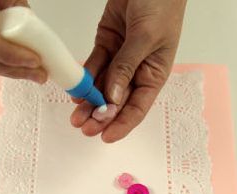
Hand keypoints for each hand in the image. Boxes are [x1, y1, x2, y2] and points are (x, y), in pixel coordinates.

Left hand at [71, 0, 185, 142]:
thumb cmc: (161, 4)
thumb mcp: (146, 37)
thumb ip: (126, 66)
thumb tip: (112, 97)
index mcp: (154, 73)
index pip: (138, 107)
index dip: (122, 124)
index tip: (106, 137)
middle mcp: (137, 70)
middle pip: (117, 101)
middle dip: (100, 117)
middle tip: (84, 128)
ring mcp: (120, 58)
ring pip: (102, 87)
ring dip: (89, 103)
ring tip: (75, 117)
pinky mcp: (106, 45)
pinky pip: (94, 67)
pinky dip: (85, 80)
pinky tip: (76, 93)